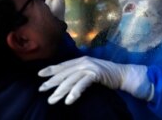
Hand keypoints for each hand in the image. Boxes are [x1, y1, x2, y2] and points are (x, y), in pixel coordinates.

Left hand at [38, 56, 153, 104]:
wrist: (121, 74)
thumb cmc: (105, 74)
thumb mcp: (90, 70)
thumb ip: (79, 72)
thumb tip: (67, 79)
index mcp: (81, 60)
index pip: (63, 65)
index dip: (51, 69)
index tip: (40, 75)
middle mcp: (83, 62)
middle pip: (64, 73)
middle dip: (51, 82)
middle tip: (41, 90)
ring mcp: (89, 67)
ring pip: (70, 80)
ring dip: (60, 91)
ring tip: (52, 100)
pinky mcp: (95, 74)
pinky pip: (81, 84)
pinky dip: (74, 93)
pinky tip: (69, 101)